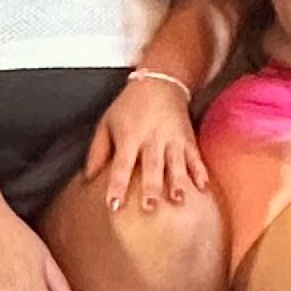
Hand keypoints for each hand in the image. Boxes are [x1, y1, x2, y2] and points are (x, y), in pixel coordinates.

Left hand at [88, 72, 208, 214]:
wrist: (160, 82)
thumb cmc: (129, 106)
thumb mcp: (107, 123)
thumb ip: (98, 151)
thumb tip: (87, 178)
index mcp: (129, 136)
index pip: (121, 164)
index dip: (117, 185)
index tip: (114, 205)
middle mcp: (151, 138)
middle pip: (151, 165)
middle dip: (151, 187)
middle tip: (149, 208)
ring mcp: (172, 138)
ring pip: (175, 162)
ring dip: (177, 182)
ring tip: (178, 200)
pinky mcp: (187, 138)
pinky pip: (195, 156)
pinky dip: (200, 172)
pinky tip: (203, 188)